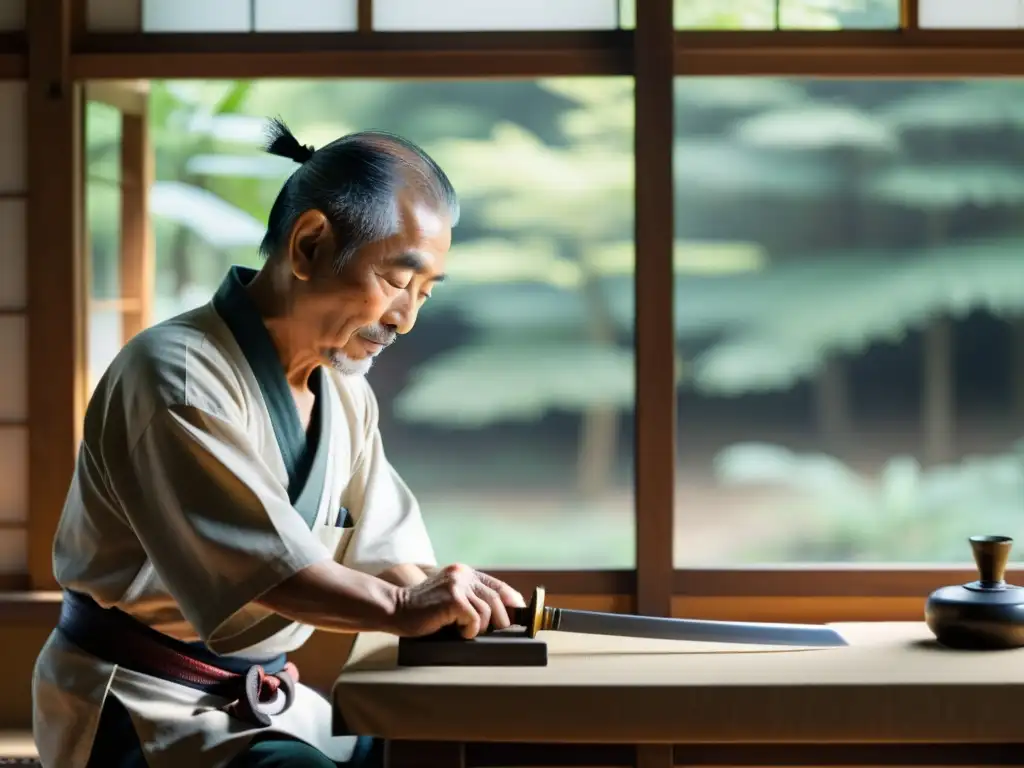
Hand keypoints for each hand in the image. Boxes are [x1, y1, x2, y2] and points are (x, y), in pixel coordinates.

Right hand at [390, 563, 525, 638]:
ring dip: (480, 628)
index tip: (520, 614)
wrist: (396, 610)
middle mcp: (463, 574)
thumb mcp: (450, 598)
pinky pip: (475, 620)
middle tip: (493, 632)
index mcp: (464, 573)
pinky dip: (469, 631)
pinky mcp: (453, 599)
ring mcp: (458, 585)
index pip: (498, 586)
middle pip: (498, 599)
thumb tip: (503, 615)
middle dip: (501, 620)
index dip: (513, 601)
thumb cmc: (423, 611)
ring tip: (463, 631)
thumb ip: (471, 599)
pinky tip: (456, 632)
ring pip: (488, 612)